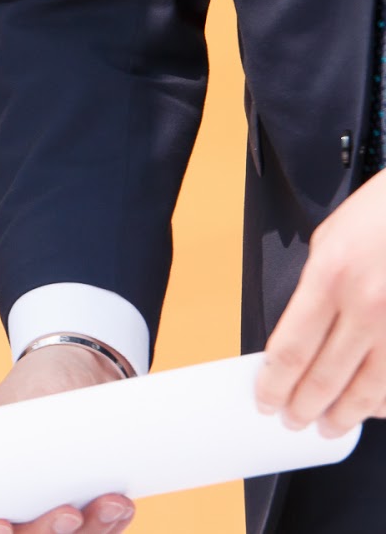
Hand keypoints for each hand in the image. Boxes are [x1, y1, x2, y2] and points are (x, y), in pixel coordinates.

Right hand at [0, 345, 135, 533]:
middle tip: (69, 515)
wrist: (74, 378)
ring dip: (89, 531)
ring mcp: (42, 517)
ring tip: (112, 504)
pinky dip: (107, 525)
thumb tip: (38, 455)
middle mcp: (2, 509)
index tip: (2, 525)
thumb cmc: (36, 386)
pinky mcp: (79, 519)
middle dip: (44, 532)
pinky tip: (120, 507)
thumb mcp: (20, 400)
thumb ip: (21, 429)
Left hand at [256, 169, 385, 436]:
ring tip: (331, 425)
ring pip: (371, 388)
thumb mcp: (329, 242)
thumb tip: (302, 335)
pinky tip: (374, 407)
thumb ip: (314, 290)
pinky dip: (385, 400)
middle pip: (326, 377)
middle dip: (305, 407)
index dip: (274, 385)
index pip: (290, 350)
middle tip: (293, 421)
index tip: (265, 400)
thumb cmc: (380, 214)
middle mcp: (368, 304)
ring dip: (346, 414)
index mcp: (330, 277)